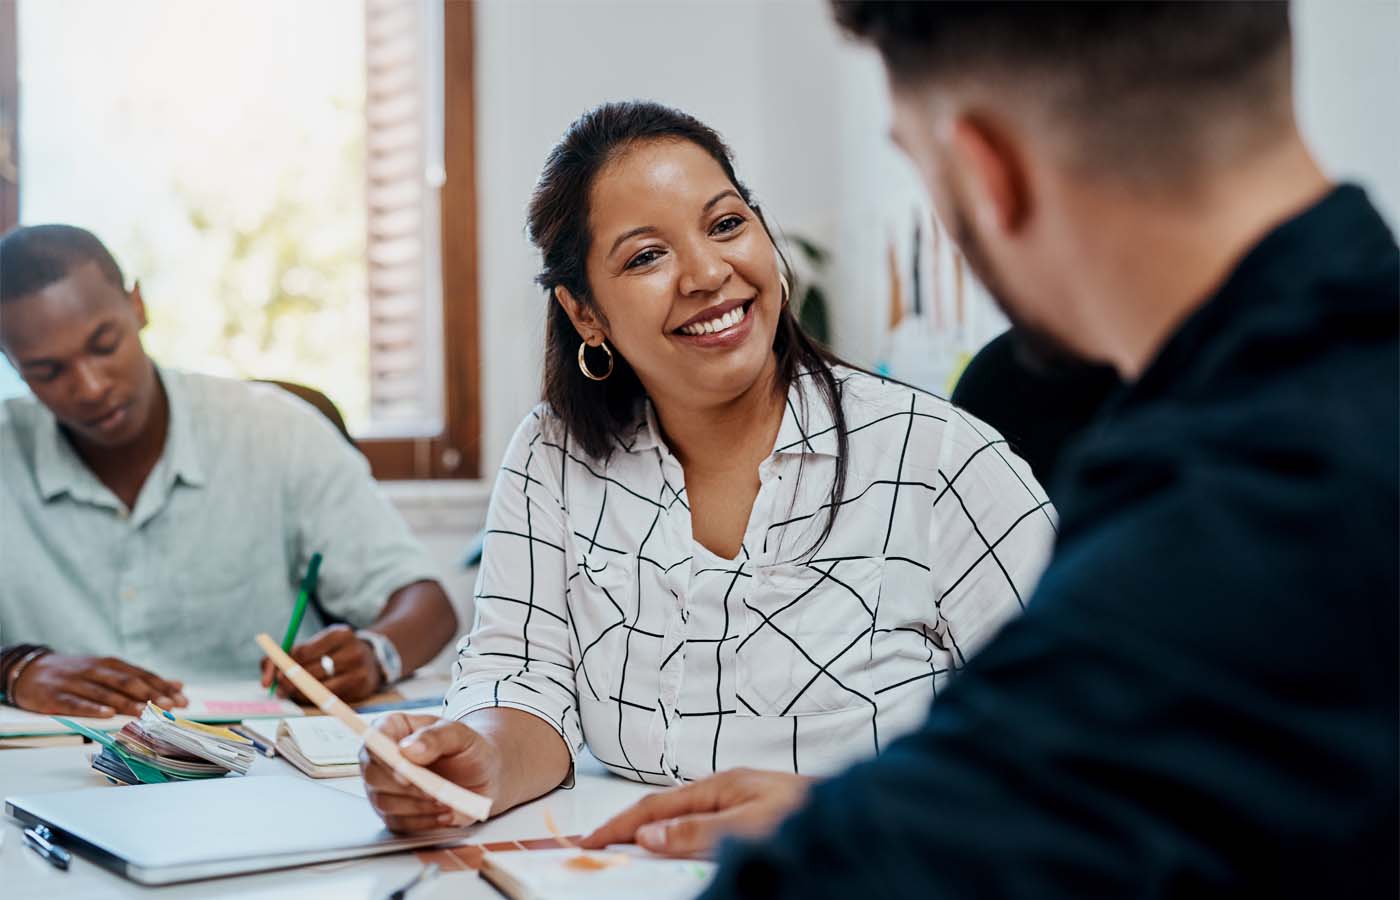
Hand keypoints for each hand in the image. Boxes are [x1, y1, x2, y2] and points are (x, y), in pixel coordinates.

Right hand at [9, 654, 186, 716]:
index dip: (163, 688)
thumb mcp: (108, 672)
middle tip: (169, 706)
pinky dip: (92, 708)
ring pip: (105, 692)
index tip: (182, 700)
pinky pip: (76, 702)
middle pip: (127, 682)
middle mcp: (96, 670)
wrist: (31, 670)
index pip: (142, 676)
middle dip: (150, 694)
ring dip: (126, 702)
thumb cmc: (77, 674)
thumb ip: (141, 679)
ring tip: (145, 712)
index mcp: (111, 665)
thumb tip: (177, 685)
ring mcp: (75, 682)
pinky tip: (107, 714)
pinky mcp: (56, 695)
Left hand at [260, 624, 382, 702]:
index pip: (302, 652)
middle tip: (279, 689)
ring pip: (318, 686)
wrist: (373, 660)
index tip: (273, 676)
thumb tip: (266, 668)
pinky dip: (314, 699)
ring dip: (299, 693)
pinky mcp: (362, 687)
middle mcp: (352, 650)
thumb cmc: (335, 652)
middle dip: (289, 682)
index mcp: (339, 634)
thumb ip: (288, 653)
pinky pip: (329, 697)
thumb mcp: (316, 645)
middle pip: (310, 670)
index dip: (283, 665)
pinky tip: (308, 696)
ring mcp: (359, 670)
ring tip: (291, 693)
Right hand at [360, 713, 504, 832]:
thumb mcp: (460, 735)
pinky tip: (444, 814)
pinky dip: (422, 821)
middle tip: (433, 791)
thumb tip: (408, 749)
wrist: (482, 774)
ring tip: (445, 801)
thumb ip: (435, 737)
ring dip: (416, 805)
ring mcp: (384, 787)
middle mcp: (382, 758)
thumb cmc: (467, 748)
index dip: (385, 757)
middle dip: (404, 787)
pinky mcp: (394, 812)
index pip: (374, 738)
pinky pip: (398, 822)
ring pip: (384, 802)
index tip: (406, 772)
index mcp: (393, 728)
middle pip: (373, 774)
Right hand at [581, 768, 812, 857]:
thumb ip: (699, 832)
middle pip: (666, 809)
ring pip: (683, 818)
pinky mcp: (752, 815)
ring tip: (626, 850)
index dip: (619, 824)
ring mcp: (739, 800)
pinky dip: (679, 838)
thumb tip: (648, 836)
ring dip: (653, 833)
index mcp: (720, 785)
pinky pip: (702, 826)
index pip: (656, 806)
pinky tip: (676, 849)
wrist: (858, 814)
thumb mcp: (748, 825)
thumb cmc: (807, 814)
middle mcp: (727, 789)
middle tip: (597, 846)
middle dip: (629, 826)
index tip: (589, 840)